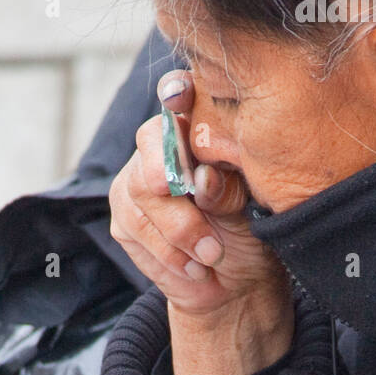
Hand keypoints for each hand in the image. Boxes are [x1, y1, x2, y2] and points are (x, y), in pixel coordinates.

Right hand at [109, 71, 293, 374]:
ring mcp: (136, 182)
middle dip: (172, 184)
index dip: (176, 91)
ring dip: (178, 233)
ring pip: (139, 193)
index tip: (180, 97)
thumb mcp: (251, 208)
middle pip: (150, 147)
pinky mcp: (124, 219)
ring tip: (211, 256)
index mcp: (198, 130)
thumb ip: (228, 188)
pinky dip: (167, 254)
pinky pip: (134, 229)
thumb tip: (204, 179)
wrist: (234, 283)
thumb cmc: (248, 232)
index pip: (179, 94)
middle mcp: (161, 148)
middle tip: (196, 222)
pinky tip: (194, 268)